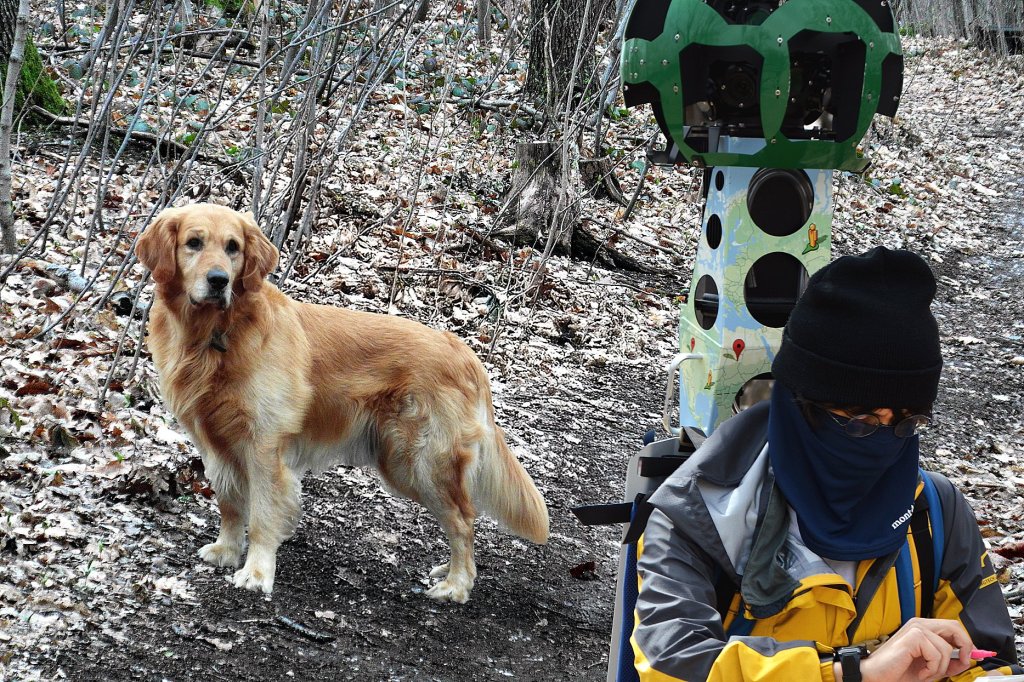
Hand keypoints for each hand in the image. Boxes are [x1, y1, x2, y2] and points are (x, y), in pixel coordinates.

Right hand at [852, 618, 973, 681]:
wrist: (877, 675)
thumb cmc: (899, 670)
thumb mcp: (930, 667)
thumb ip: (947, 661)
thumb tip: (966, 659)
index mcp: (923, 628)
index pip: (953, 627)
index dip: (966, 642)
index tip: (971, 657)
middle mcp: (919, 624)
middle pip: (954, 628)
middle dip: (964, 648)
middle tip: (961, 663)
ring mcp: (915, 629)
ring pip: (946, 648)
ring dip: (941, 668)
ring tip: (927, 673)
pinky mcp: (913, 637)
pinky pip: (936, 654)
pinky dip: (932, 669)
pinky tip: (920, 672)